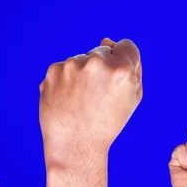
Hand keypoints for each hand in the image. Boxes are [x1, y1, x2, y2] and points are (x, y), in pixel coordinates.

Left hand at [39, 38, 142, 169]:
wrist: (75, 145)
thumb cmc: (108, 122)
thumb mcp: (132, 97)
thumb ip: (130, 66)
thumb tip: (107, 40)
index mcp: (122, 70)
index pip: (127, 46)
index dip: (124, 63)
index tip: (116, 80)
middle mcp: (97, 63)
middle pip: (104, 51)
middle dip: (102, 68)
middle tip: (98, 97)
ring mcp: (73, 65)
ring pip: (82, 60)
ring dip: (83, 75)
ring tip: (82, 101)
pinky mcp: (53, 71)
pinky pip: (65, 68)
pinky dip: (66, 82)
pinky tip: (68, 100)